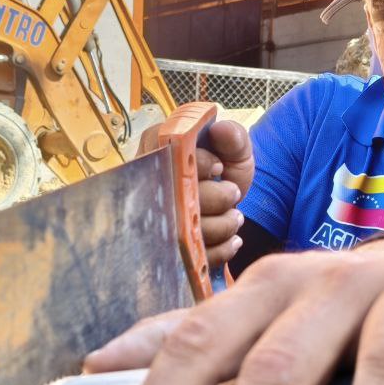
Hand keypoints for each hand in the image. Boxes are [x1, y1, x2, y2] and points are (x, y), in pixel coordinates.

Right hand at [139, 118, 254, 267]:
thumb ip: (234, 136)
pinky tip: (231, 238)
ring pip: (185, 230)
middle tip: (233, 192)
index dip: (199, 165)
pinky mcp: (168, 247)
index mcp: (160, 147)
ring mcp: (156, 217)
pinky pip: (192, 256)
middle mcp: (150, 181)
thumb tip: (221, 128)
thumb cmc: (224, 169)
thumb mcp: (234, 149)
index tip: (219, 167)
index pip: (170, 156)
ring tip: (234, 215)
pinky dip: (220, 248)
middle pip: (176, 197)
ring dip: (222, 225)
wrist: (228, 200)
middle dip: (217, 198)